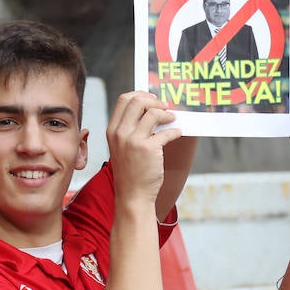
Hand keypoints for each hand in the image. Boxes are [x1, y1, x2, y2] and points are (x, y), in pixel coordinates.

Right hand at [107, 91, 181, 206]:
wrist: (132, 195)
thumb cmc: (130, 171)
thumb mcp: (122, 146)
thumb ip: (130, 129)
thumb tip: (150, 111)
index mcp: (112, 130)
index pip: (124, 100)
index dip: (141, 95)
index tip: (152, 98)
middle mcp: (120, 132)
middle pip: (137, 101)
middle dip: (155, 101)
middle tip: (165, 107)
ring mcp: (133, 140)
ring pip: (153, 113)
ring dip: (167, 114)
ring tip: (172, 119)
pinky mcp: (148, 149)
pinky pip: (166, 132)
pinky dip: (175, 131)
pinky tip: (177, 134)